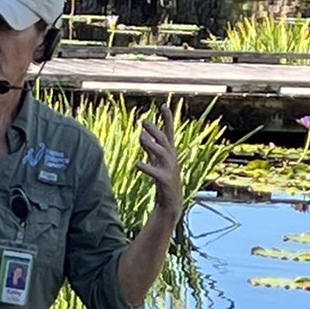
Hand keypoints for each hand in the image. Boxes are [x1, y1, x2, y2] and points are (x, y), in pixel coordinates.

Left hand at [140, 103, 182, 221]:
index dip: (167, 119)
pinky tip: (137, 164)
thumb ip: (150, 149)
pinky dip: (147, 167)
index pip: (169, 132)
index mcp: (170, 153)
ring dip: (152, 145)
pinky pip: (156, 173)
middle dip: (155, 130)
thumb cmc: (163, 180)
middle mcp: (171, 159)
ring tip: (140, 137)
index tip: (163, 105)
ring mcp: (170, 170)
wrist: (171, 203)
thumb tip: (142, 135)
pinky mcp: (166, 182)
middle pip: (164, 141)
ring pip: (163, 153)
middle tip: (144, 121)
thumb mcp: (156, 162)